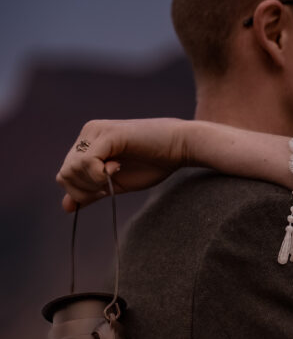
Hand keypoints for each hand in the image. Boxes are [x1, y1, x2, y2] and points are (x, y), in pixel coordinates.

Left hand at [57, 118, 190, 211]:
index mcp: (88, 143)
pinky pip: (87, 163)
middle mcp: (88, 132)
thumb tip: (67, 207)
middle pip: (65, 174)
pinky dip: (99, 175)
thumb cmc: (155, 163)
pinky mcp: (108, 134)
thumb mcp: (117, 183)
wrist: (182, 147)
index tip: (108, 186)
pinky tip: (117, 169)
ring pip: (72, 169)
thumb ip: (92, 192)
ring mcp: (96, 131)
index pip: (65, 175)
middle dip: (88, 188)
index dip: (83, 191)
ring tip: (116, 172)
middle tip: (112, 182)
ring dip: (94, 181)